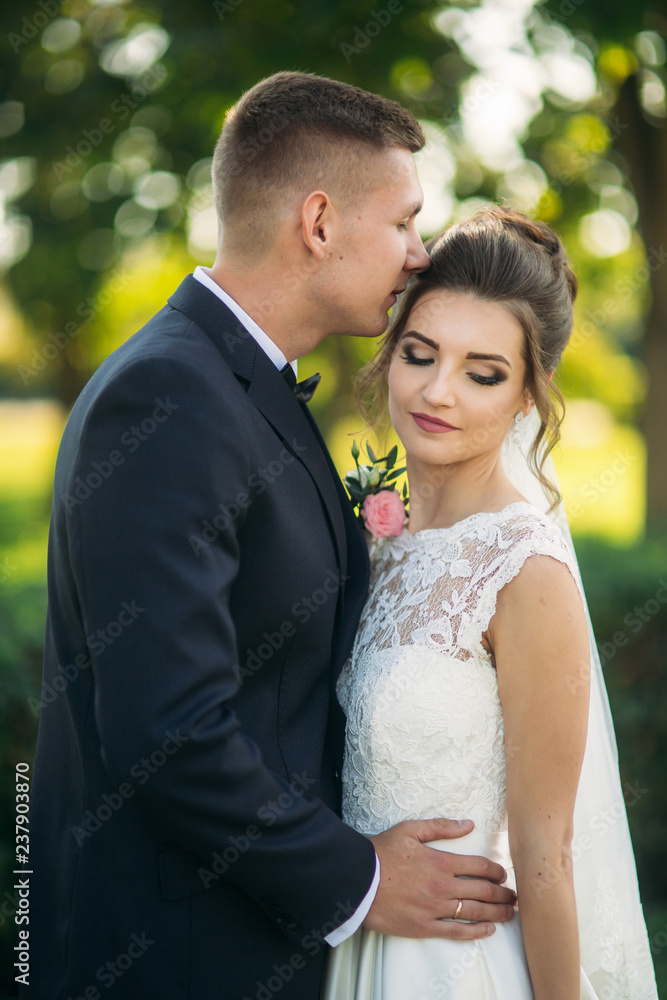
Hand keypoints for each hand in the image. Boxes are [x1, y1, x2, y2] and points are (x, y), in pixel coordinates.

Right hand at [364, 818, 516, 939]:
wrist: (357, 881)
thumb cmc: (382, 853)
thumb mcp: (410, 830)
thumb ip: (441, 826)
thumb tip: (468, 824)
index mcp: (441, 861)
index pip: (480, 867)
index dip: (497, 871)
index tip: (503, 874)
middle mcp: (442, 886)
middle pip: (484, 891)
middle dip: (503, 894)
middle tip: (513, 896)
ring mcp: (435, 909)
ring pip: (475, 912)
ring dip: (497, 913)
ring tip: (509, 913)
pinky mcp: (425, 927)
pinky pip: (456, 932)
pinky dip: (476, 932)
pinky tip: (488, 930)